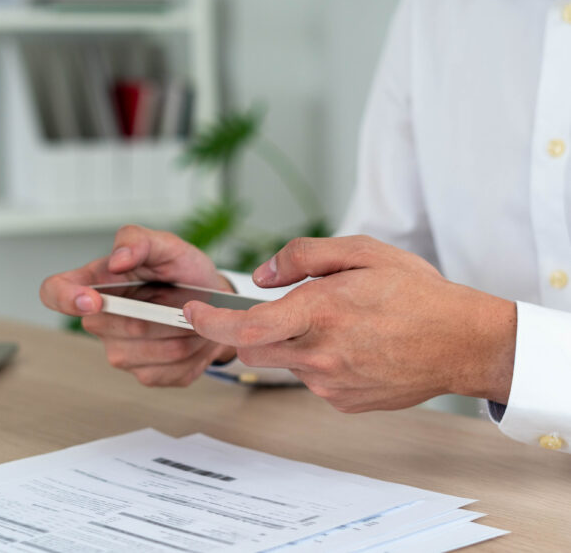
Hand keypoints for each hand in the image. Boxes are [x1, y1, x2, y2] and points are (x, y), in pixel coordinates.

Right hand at [39, 225, 235, 386]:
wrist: (216, 304)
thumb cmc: (183, 272)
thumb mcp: (167, 245)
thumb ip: (139, 240)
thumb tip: (118, 260)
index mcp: (95, 283)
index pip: (53, 292)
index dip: (65, 298)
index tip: (93, 300)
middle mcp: (100, 321)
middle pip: (109, 326)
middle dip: (154, 314)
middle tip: (183, 300)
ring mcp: (119, 351)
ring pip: (145, 351)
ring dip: (179, 334)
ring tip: (192, 317)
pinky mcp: (145, 374)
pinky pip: (166, 371)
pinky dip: (191, 354)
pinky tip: (195, 337)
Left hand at [183, 236, 516, 411]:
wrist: (463, 343)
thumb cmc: (417, 293)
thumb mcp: (362, 252)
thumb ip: (304, 256)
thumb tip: (262, 275)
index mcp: (320, 313)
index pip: (245, 329)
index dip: (209, 323)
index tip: (191, 313)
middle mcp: (320, 354)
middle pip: (254, 350)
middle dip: (250, 330)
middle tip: (279, 309)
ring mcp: (331, 384)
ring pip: (285, 362)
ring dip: (292, 342)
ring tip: (340, 323)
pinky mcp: (343, 402)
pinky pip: (311, 379)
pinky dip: (318, 360)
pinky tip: (353, 346)